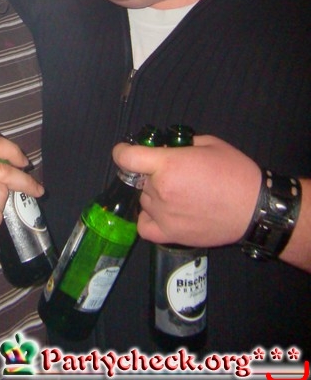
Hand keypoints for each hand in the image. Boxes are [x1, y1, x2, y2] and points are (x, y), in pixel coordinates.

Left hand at [112, 135, 260, 247]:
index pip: (126, 157)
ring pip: (144, 200)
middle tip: (174, 174)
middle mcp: (160, 191)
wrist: (255, 209)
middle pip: (139, 179)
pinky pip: (144, 226)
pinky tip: (162, 212)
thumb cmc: (235, 172)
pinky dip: (148, 218)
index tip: (128, 151)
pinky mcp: (171, 235)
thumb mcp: (208, 144)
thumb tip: (165, 149)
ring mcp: (164, 215)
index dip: (123, 151)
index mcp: (168, 166)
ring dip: (154, 195)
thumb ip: (181, 145)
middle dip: (151, 174)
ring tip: (178, 195)